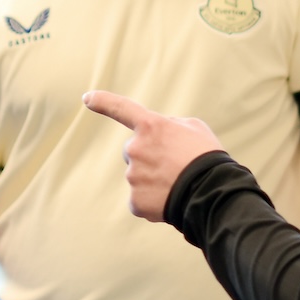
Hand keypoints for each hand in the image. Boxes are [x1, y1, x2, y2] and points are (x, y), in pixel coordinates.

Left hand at [81, 91, 225, 221]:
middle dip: (148, 157)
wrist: (212, 193)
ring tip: (178, 184)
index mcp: (150, 126)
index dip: (103, 102)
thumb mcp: (194, 129)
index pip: (121, 108)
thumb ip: (170, 126)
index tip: (87, 98)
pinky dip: (153, 201)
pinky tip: (170, 200)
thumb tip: (159, 135)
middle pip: (134, 151)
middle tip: (173, 165)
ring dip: (153, 179)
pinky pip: (140, 199)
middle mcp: (135, 148)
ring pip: (138, 176)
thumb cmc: (207, 158)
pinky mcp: (135, 200)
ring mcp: (133, 176)